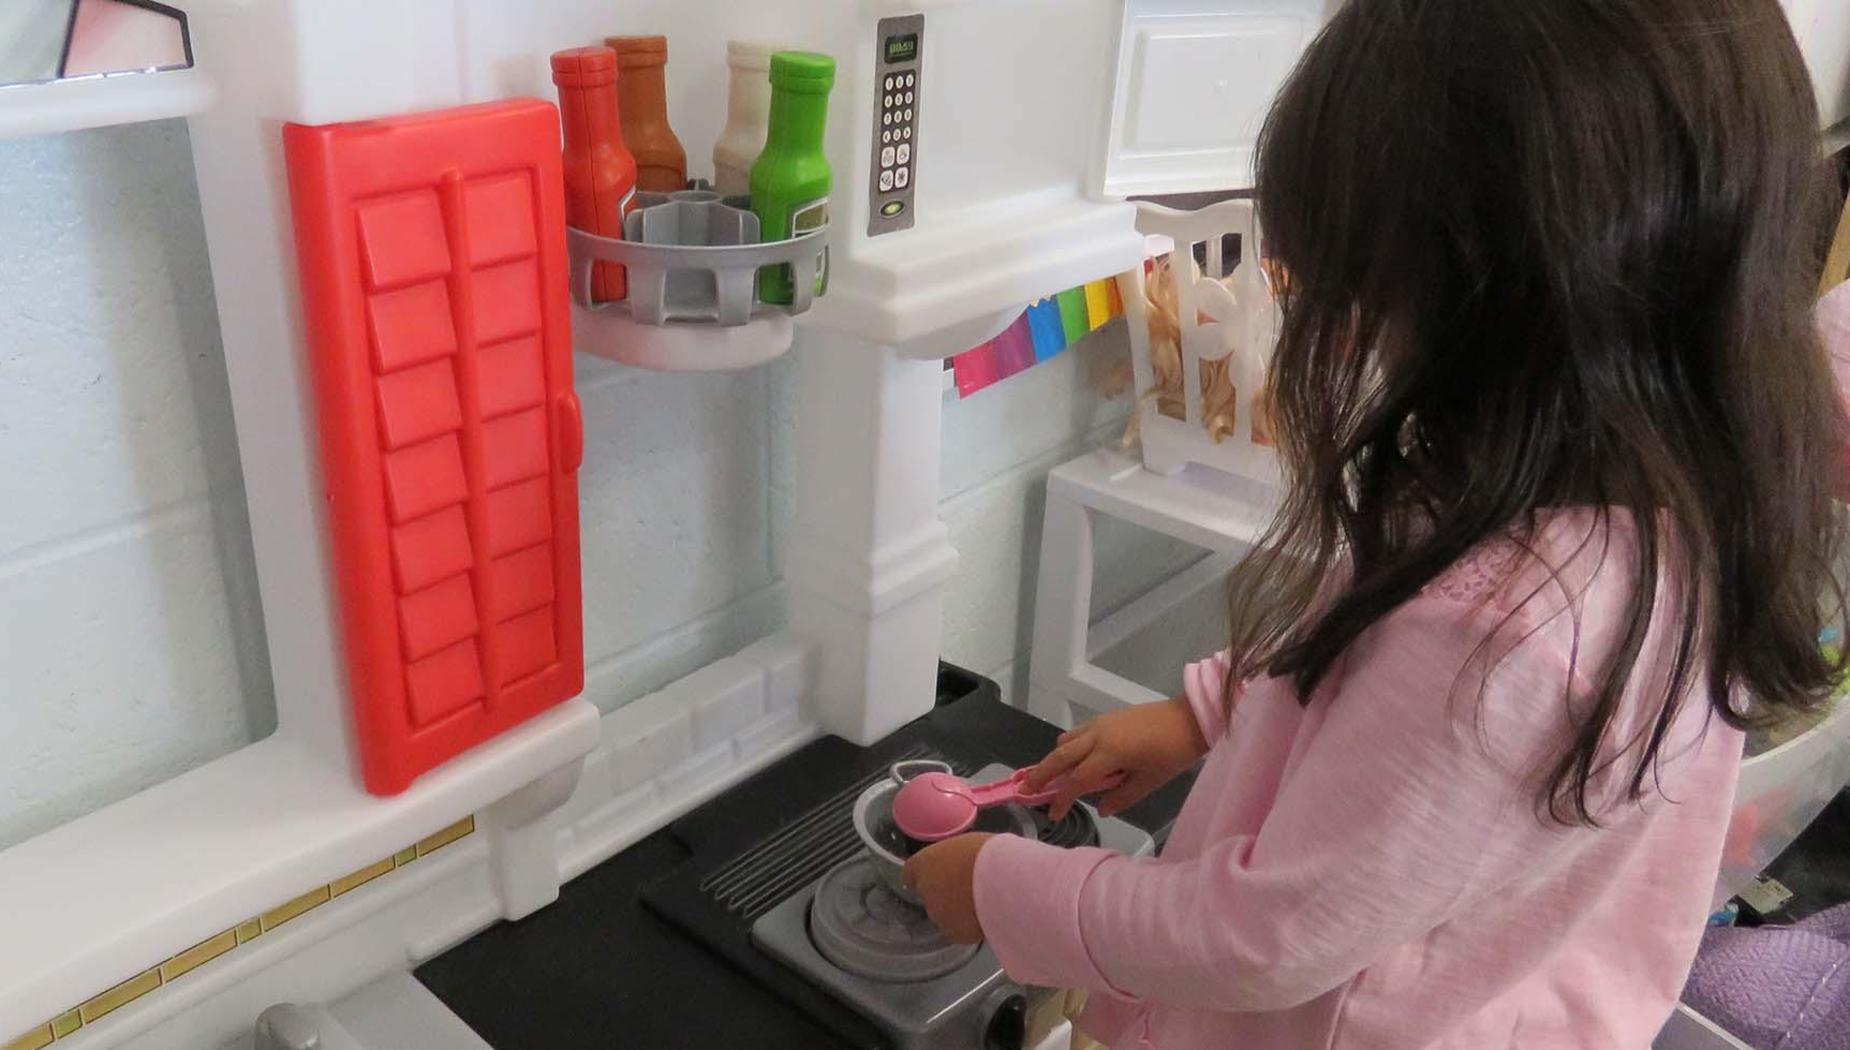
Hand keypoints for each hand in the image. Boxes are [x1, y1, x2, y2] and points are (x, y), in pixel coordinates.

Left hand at [902, 832, 993, 943]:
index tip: (935, 877)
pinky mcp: (955, 933)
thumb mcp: (967, 846)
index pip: (910, 874)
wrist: (1004, 880)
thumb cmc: (989, 854)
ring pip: (946, 915)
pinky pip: (962, 930)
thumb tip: (961, 867)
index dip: (924, 876)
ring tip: (983, 903)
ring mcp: (938, 914)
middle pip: (930, 895)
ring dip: (958, 912)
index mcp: (923, 863)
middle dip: (946, 895)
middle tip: (970, 888)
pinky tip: (987, 917)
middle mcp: (925, 890)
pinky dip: (971, 927)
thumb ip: (955, 860)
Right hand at [1027, 696, 1208, 820]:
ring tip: (1047, 778)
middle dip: (1040, 774)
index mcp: (1108, 753)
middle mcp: (1097, 735)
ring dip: (1053, 760)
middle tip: (1024, 790)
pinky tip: (1074, 759)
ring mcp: (1100, 724)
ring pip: (1065, 741)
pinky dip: (1067, 747)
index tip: (1053, 815)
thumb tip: (1100, 809)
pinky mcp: (1106, 718)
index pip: (1076, 780)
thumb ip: (1121, 797)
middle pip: (1059, 756)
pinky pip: (1077, 732)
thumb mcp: (1150, 782)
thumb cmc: (1173, 753)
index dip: (1062, 799)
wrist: (1190, 719)